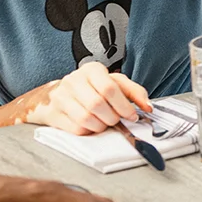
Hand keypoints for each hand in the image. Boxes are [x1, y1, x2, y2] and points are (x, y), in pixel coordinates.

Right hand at [26, 61, 152, 134]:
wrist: (60, 94)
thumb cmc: (93, 88)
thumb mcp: (115, 83)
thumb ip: (134, 92)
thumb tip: (148, 107)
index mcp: (91, 70)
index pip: (109, 88)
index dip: (123, 106)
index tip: (132, 115)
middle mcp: (73, 80)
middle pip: (97, 104)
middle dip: (112, 118)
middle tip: (116, 120)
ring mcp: (61, 97)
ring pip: (85, 118)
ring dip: (101, 126)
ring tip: (104, 123)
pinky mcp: (53, 114)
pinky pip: (76, 129)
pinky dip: (89, 131)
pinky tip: (91, 125)